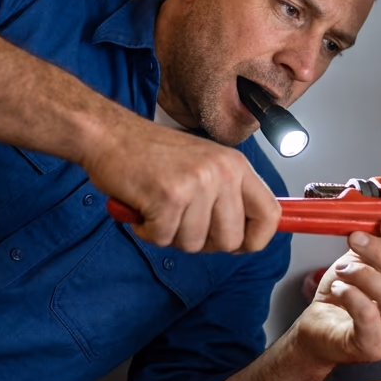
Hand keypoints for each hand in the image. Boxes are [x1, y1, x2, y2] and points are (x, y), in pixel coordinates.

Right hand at [81, 112, 280, 252]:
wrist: (110, 135)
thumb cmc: (150, 154)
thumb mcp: (203, 166)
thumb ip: (226, 198)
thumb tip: (245, 237)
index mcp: (235, 165)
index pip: (270, 214)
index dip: (255, 239)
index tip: (238, 244)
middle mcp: (222, 172)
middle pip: (231, 240)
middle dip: (203, 241)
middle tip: (180, 220)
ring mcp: (196, 183)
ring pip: (195, 243)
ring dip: (170, 234)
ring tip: (157, 206)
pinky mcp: (169, 196)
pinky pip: (164, 239)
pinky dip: (147, 231)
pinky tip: (142, 207)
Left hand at [294, 218, 380, 365]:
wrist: (321, 328)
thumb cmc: (345, 297)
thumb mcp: (363, 264)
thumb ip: (375, 247)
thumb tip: (379, 222)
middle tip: (356, 238)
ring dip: (364, 273)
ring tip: (342, 268)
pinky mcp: (375, 347)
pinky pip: (369, 315)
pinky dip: (351, 295)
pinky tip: (339, 287)